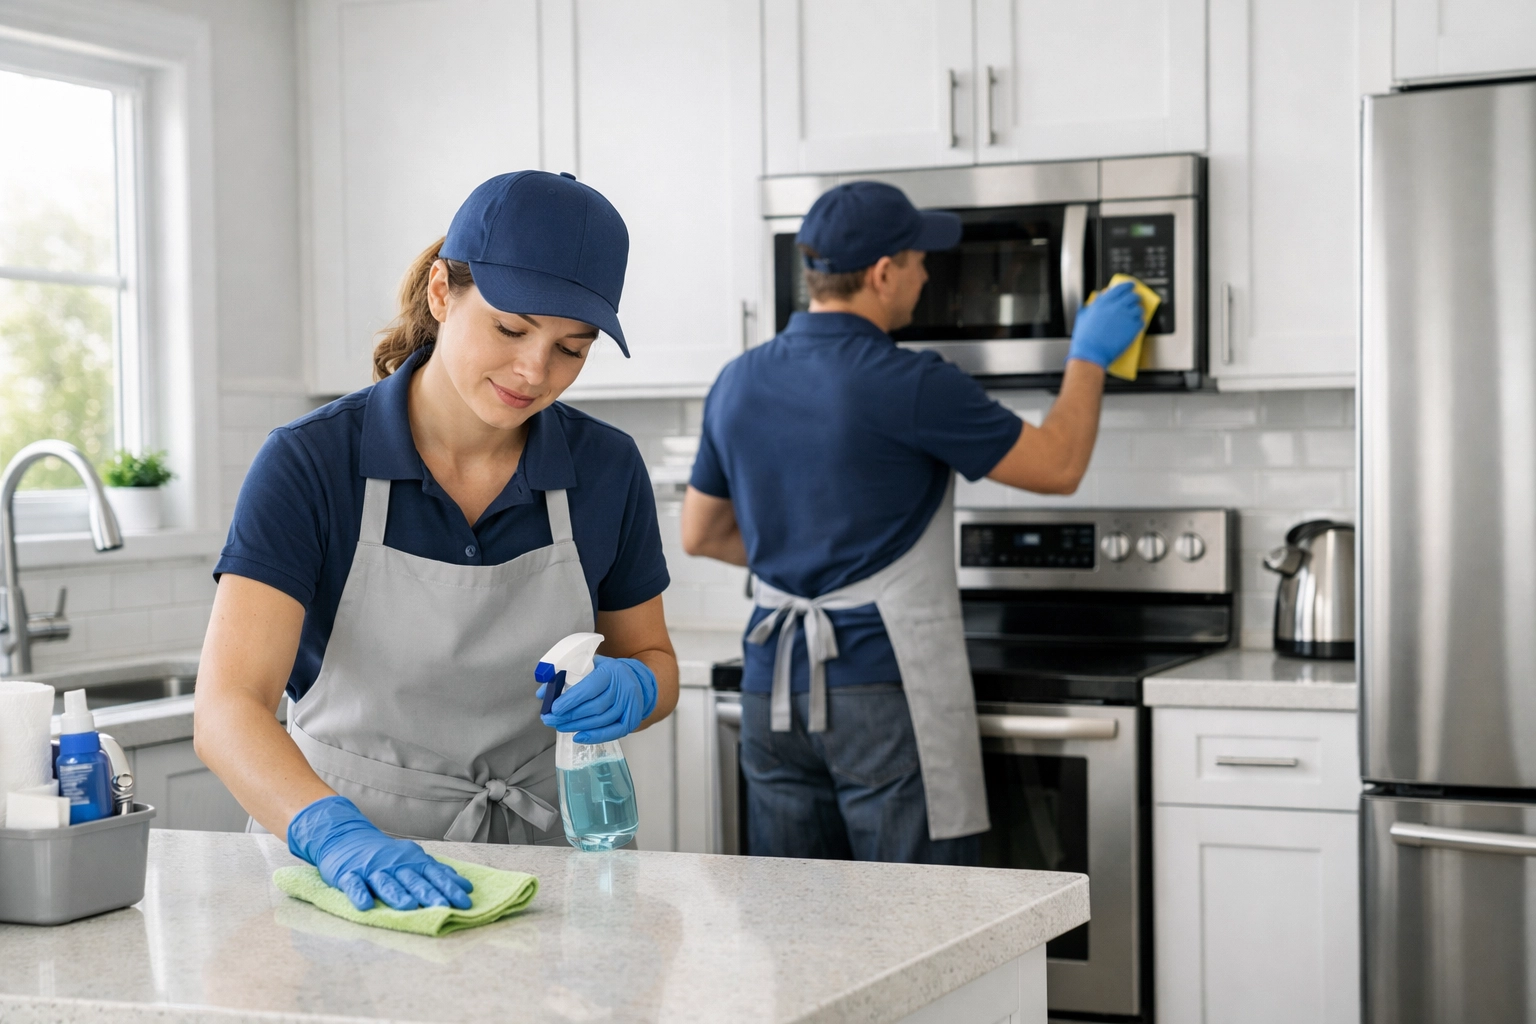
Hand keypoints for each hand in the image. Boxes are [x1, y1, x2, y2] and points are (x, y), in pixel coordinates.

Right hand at [286, 795, 473, 911]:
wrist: (346, 836)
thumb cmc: (384, 855)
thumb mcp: (412, 859)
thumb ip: (436, 872)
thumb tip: (465, 886)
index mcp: (411, 861)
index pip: (434, 875)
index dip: (449, 888)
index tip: (464, 902)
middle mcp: (394, 865)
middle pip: (413, 880)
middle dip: (429, 893)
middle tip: (443, 907)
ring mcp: (371, 869)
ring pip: (385, 883)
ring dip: (397, 894)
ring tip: (409, 906)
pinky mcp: (348, 874)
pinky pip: (353, 885)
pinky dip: (359, 894)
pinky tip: (365, 905)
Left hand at [538, 655, 657, 743]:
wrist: (634, 679)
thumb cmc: (606, 673)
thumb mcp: (589, 666)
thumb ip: (565, 677)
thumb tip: (543, 694)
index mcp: (611, 671)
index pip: (590, 688)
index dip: (571, 700)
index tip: (554, 708)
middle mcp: (623, 687)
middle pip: (594, 707)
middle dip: (569, 715)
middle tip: (550, 719)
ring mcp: (630, 704)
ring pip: (601, 720)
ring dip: (578, 726)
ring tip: (559, 726)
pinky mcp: (633, 718)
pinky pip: (613, 731)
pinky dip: (595, 736)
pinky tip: (578, 737)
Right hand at [1066, 281, 1144, 368]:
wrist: (1091, 352)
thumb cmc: (1085, 336)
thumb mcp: (1084, 315)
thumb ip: (1092, 304)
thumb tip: (1097, 297)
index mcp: (1104, 302)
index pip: (1121, 287)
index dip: (1128, 286)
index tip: (1130, 286)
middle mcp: (1117, 306)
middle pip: (1133, 296)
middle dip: (1135, 298)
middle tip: (1134, 301)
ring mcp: (1126, 317)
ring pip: (1139, 309)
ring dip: (1137, 311)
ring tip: (1133, 316)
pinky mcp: (1133, 328)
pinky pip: (1141, 322)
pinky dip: (1139, 323)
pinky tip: (1134, 326)